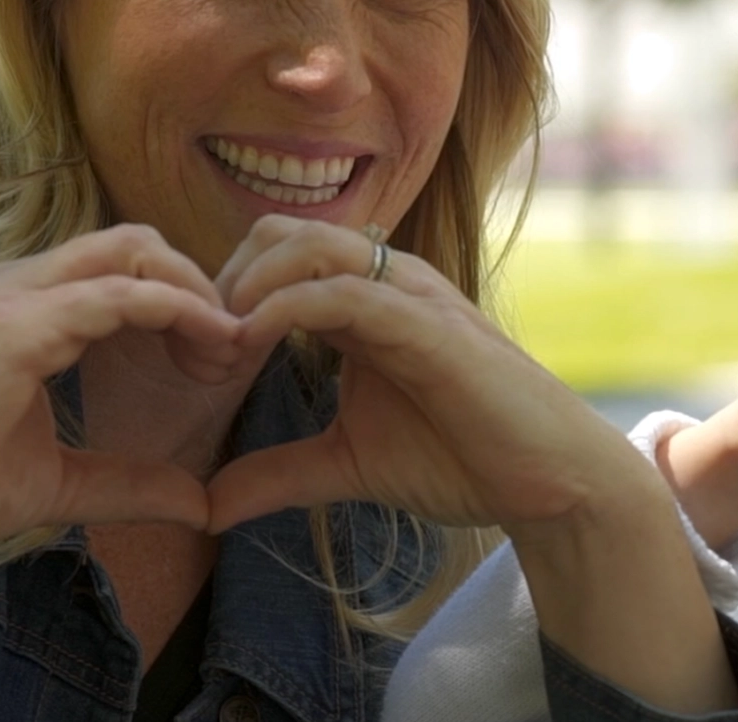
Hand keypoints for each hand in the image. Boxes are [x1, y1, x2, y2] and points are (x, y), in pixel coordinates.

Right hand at [0, 224, 239, 562]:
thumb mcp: (60, 484)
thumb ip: (127, 485)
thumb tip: (198, 504)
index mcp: (27, 310)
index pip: (123, 269)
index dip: (182, 302)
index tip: (219, 359)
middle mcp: (21, 287)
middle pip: (137, 244)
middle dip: (198, 287)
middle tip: (231, 350)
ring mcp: (15, 298)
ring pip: (134, 253)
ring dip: (195, 295)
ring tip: (228, 350)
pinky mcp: (15, 325)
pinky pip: (116, 294)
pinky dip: (175, 309)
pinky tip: (211, 342)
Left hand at [207, 216, 651, 535]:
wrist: (549, 483)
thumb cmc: (463, 459)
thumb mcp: (348, 464)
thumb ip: (279, 473)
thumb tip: (207, 506)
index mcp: (364, 303)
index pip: (274, 257)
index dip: (220, 294)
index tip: (188, 358)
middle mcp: (387, 283)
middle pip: (281, 231)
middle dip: (223, 278)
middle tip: (195, 347)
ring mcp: (411, 297)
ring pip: (311, 245)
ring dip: (249, 284)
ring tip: (218, 344)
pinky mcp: (430, 326)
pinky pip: (347, 291)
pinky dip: (288, 305)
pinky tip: (252, 341)